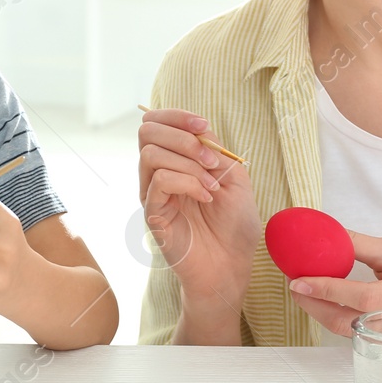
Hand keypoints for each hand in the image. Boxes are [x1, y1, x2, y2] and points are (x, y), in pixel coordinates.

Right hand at [137, 108, 257, 315]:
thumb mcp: (234, 177)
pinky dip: (188, 182)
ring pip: (151, 154)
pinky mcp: (153, 214)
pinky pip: (160, 181)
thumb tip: (196, 127)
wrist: (232, 266)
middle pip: (146, 131)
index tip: (204, 125)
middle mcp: (158, 174)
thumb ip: (214, 149)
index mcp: (176, 161)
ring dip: (188, 162)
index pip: (157, 123)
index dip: (177, 116)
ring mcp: (152, 194)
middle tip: (211, 159)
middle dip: (182, 136)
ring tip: (213, 185)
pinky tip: (207, 197)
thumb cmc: (234, 225)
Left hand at [288, 232, 381, 344]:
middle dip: (312, 304)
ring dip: (318, 311)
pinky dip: (332, 317)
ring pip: (346, 331)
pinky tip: (322, 302)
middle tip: (293, 284)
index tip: (297, 279)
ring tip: (303, 290)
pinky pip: (354, 333)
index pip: (361, 297)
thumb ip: (363, 246)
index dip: (327, 289)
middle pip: (345, 322)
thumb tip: (327, 232)